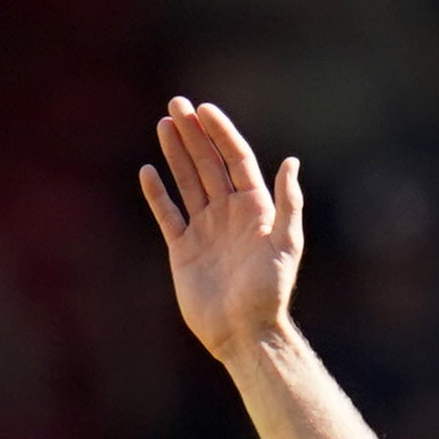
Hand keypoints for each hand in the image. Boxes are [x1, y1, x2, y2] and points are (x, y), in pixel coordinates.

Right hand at [138, 98, 303, 365]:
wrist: (243, 333)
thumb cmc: (268, 292)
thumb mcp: (286, 245)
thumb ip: (287, 204)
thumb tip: (291, 162)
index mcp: (254, 208)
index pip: (235, 159)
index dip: (220, 133)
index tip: (204, 109)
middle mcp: (228, 213)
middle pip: (208, 163)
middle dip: (193, 133)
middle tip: (176, 104)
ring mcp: (204, 229)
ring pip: (188, 182)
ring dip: (176, 154)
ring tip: (163, 124)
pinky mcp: (183, 250)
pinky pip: (168, 215)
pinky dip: (158, 194)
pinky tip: (148, 171)